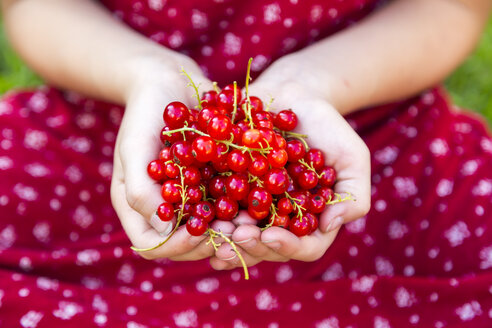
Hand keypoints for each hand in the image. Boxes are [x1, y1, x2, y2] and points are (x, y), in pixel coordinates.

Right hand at [111, 58, 235, 260]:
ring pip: (212, 228)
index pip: (153, 245)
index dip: (176, 247)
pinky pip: (229, 203)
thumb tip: (162, 232)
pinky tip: (261, 203)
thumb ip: (140, 190)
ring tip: (251, 223)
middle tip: (235, 234)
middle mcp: (166, 207)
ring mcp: (192, 196)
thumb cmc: (144, 112)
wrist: (170, 82)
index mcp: (139, 205)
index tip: (200, 235)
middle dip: (211, 243)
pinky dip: (244, 207)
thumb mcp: (135, 147)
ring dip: (232, 230)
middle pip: (187, 243)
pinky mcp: (213, 182)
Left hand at [210, 58, 370, 268]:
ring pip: (239, 236)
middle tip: (236, 235)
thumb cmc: (327, 127)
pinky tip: (196, 220)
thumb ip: (353, 194)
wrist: (293, 96)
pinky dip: (207, 218)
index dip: (288, 247)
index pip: (305, 247)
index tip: (272, 234)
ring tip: (213, 232)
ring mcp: (254, 207)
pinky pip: (217, 211)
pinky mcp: (230, 190)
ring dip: (225, 240)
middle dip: (251, 246)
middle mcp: (281, 220)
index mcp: (310, 219)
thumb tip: (330, 226)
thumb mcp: (352, 156)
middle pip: (267, 248)